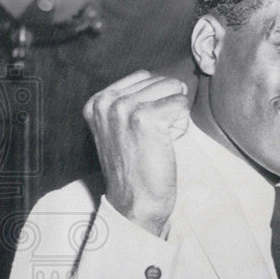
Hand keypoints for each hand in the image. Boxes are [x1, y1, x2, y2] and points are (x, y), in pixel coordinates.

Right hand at [83, 70, 190, 235]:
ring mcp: (124, 108)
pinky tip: (168, 140)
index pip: (144, 77)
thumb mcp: (121, 128)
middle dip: (167, 105)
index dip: (157, 100)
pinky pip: (181, 102)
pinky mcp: (146, 118)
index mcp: (97, 101)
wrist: (135, 202)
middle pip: (160, 81)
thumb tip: (172, 80)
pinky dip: (182, 122)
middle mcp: (107, 101)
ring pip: (173, 88)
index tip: (146, 129)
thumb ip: (132, 102)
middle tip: (155, 137)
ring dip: (176, 113)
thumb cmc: (136, 167)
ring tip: (160, 138)